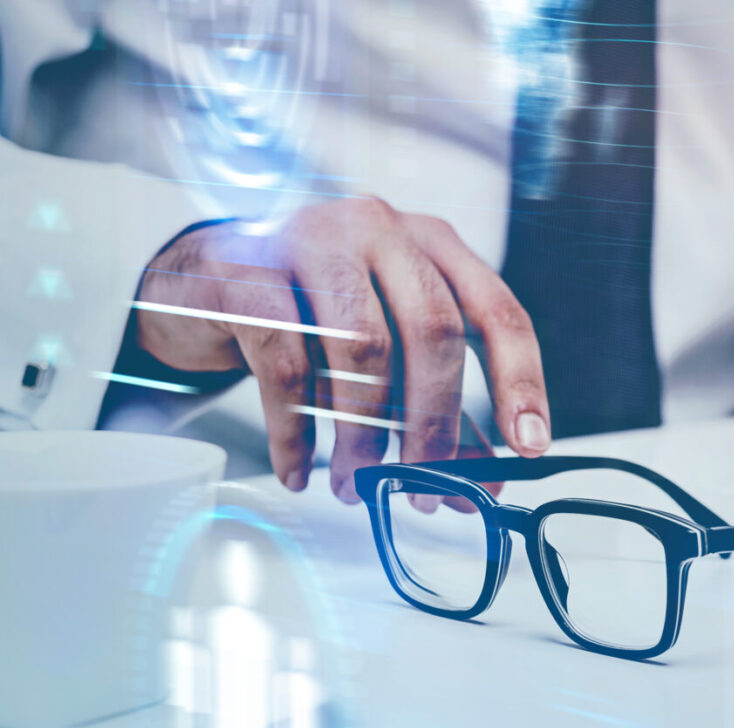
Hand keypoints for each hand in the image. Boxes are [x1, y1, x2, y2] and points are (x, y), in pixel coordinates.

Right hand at [134, 197, 550, 501]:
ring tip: (357, 485)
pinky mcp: (246, 273)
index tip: (528, 447)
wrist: (203, 273)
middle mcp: (380, 229)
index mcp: (431, 243)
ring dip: (365, 434)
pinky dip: (296, 431)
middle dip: (435, 424)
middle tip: (424, 489)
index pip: (497, 312)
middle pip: (433, 331)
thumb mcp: (386, 341)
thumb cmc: (312, 307)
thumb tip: (477, 480)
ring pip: (362, 348)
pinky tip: (300, 470)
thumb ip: (436, 403)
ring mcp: (310, 240)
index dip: (519, 382)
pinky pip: (284, 364)